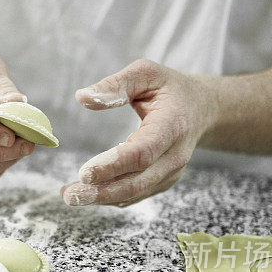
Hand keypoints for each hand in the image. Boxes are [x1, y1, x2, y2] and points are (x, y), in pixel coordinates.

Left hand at [62, 59, 216, 206]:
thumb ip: (116, 84)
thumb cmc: (170, 89)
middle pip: (137, 182)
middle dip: (102, 192)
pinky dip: (110, 198)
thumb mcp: (147, 73)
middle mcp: (174, 155)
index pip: (142, 152)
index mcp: (172, 126)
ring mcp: (170, 172)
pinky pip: (135, 195)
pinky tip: (87, 194)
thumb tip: (83, 97)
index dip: (113, 165)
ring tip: (70, 196)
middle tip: (70, 195)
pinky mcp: (162, 181)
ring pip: (135, 193)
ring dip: (101, 198)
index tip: (84, 173)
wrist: (202, 109)